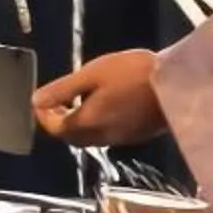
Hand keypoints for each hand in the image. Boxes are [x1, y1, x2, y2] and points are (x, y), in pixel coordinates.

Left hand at [34, 49, 166, 146]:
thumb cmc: (133, 73)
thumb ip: (63, 89)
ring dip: (77, 124)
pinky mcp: (135, 136)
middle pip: (70, 137)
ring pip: (88, 138)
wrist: (177, 84)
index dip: (43, 115)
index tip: (41, 100)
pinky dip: (95, 124)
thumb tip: (36, 100)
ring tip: (78, 101)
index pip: (55, 128)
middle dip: (58, 122)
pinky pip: (106, 135)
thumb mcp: (93, 74)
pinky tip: (104, 105)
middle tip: (56, 102)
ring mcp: (120, 138)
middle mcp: (101, 137)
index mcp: (87, 122)